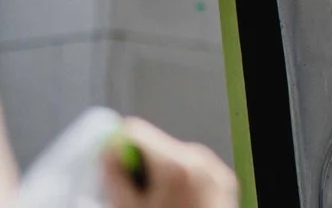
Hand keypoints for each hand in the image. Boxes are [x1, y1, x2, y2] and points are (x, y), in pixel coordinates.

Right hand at [106, 117, 237, 207]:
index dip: (118, 152)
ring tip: (162, 207)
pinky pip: (194, 170)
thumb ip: (114, 177)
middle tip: (138, 201)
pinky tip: (179, 207)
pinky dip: (182, 184)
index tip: (115, 172)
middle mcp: (200, 160)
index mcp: (175, 165)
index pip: (133, 131)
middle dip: (141, 170)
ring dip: (162, 178)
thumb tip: (106, 151)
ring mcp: (215, 170)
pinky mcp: (224, 180)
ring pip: (174, 158)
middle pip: (155, 146)